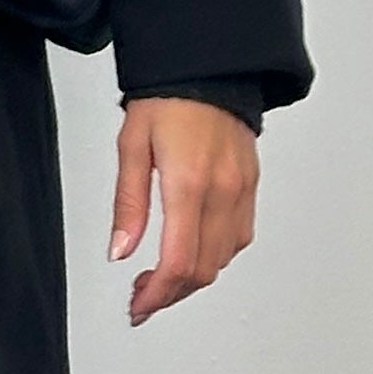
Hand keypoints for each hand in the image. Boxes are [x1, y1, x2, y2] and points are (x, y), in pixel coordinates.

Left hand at [109, 96, 257, 324]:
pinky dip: (215, 255)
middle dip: (171, 294)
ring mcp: (242, 189)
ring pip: (223, 259)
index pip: (178, 262)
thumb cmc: (166, 98)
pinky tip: (191, 250)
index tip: (138, 307)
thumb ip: (128, 204)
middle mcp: (222, 190)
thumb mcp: (131, 146)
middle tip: (142, 297)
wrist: (209, 66)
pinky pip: (239, 237)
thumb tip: (120, 251)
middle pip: (203, 269)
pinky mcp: (251, 185)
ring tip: (161, 277)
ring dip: (192, 278)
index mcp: (188, 183)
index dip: (156, 295)